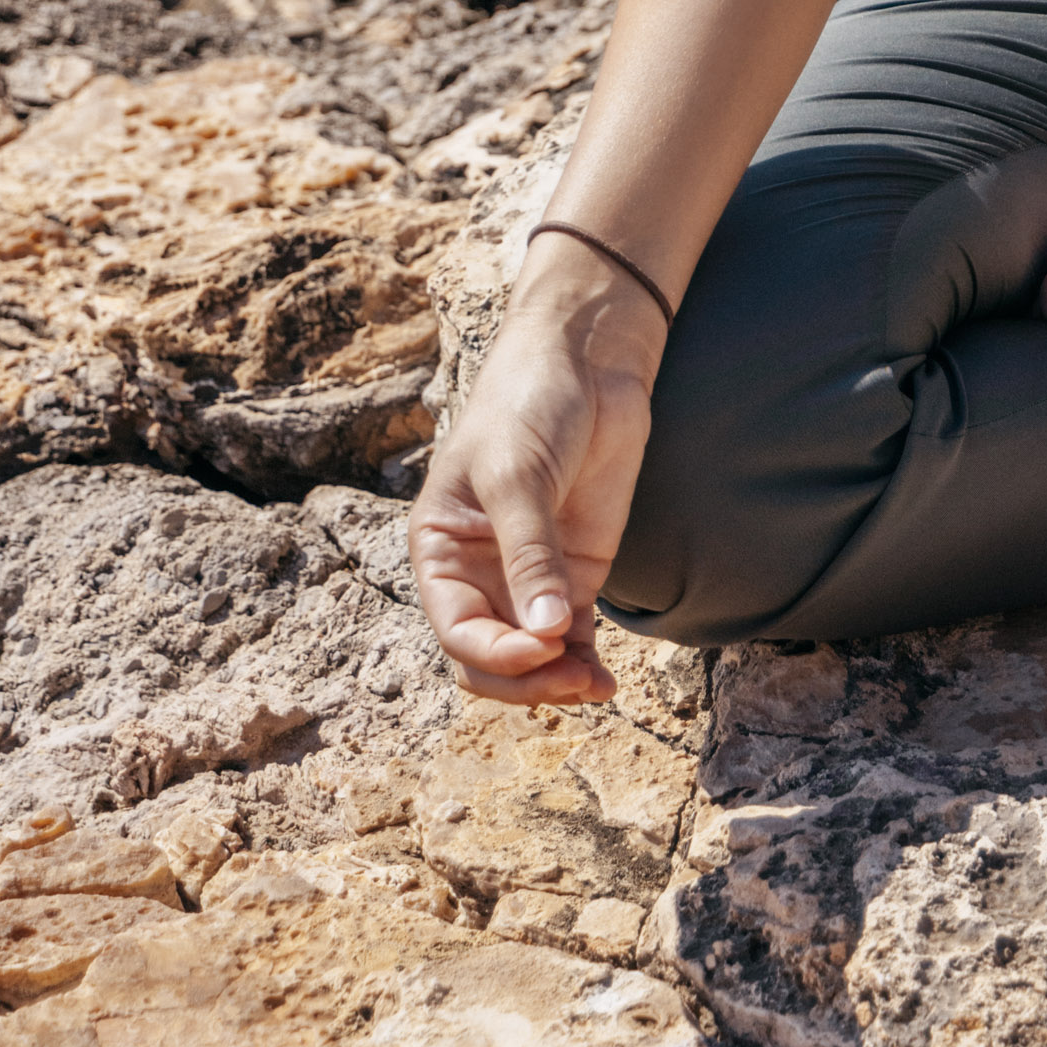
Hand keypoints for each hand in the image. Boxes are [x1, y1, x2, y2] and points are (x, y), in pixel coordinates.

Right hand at [408, 247, 667, 704]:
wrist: (589, 358)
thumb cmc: (530, 403)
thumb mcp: (519, 475)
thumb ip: (531, 553)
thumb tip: (544, 634)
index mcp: (441, 549)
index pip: (456, 628)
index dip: (494, 652)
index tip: (539, 647)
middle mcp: (478, 572)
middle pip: (490, 656)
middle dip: (527, 679)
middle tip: (572, 680)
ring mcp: (529, 575)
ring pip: (531, 656)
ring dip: (557, 681)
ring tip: (595, 688)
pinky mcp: (576, 571)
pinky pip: (570, 636)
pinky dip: (582, 663)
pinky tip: (605, 682)